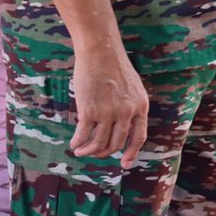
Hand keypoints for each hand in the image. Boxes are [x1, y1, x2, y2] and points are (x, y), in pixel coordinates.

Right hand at [69, 43, 148, 167]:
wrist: (101, 51)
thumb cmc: (114, 67)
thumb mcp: (132, 87)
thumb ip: (130, 106)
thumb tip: (120, 127)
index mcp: (141, 106)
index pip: (138, 137)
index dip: (131, 152)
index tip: (124, 164)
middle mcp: (127, 112)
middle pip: (116, 144)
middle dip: (103, 153)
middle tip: (94, 153)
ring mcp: (109, 113)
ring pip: (98, 144)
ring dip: (88, 151)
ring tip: (80, 150)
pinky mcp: (90, 111)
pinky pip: (83, 135)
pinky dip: (77, 142)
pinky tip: (74, 142)